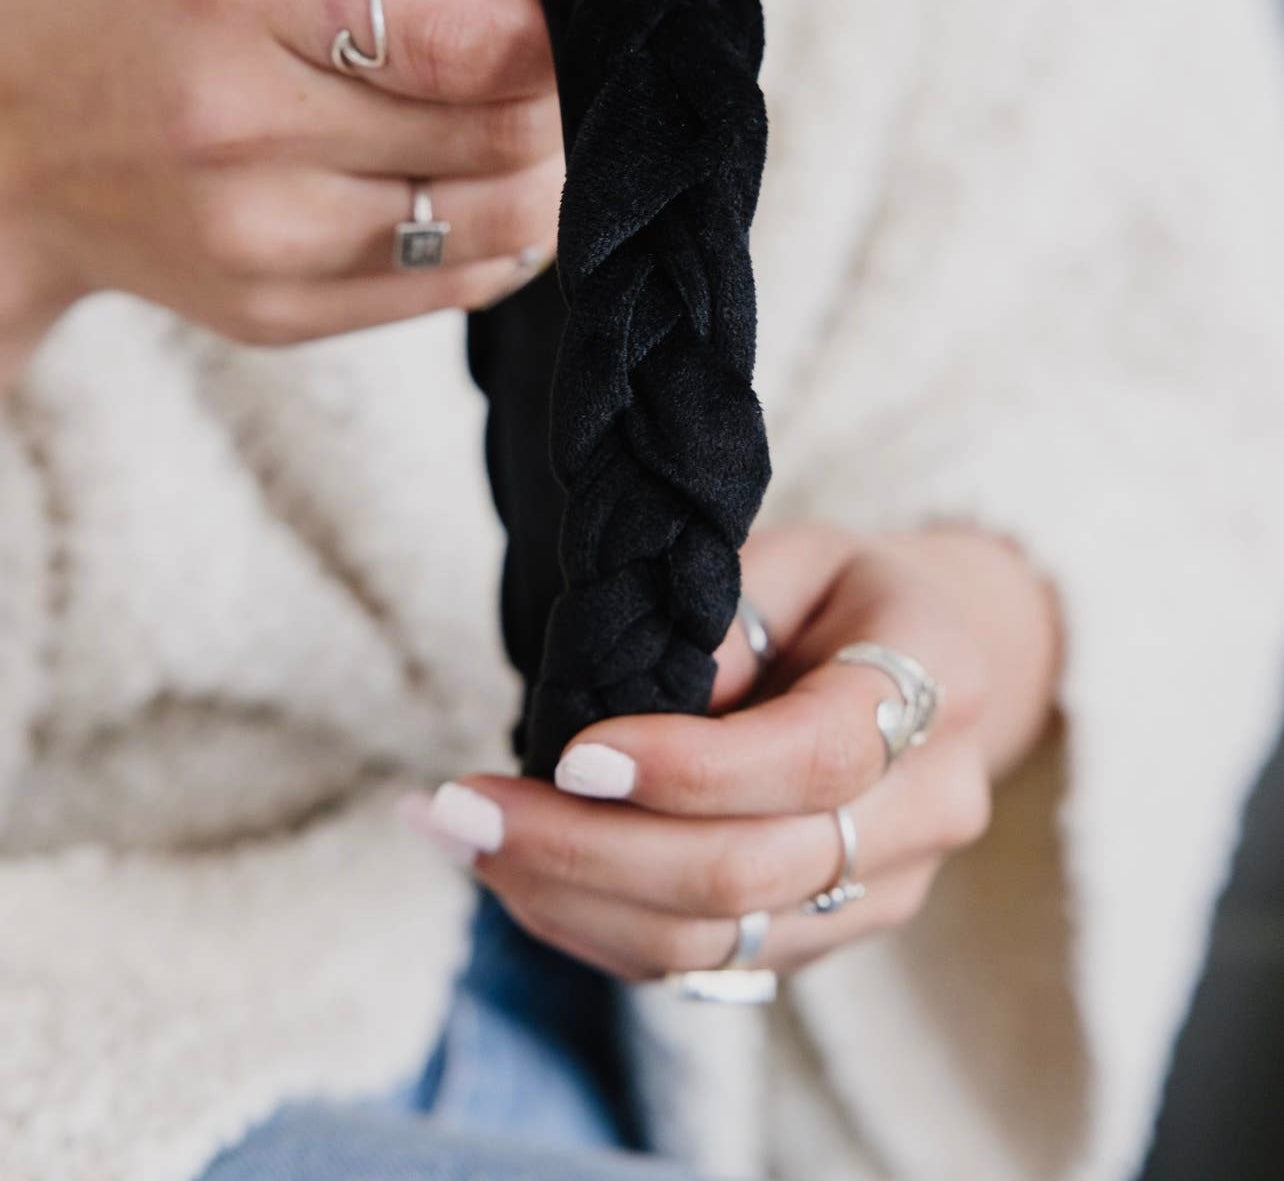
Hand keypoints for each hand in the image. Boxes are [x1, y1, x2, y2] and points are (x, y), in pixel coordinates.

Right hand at [0, 0, 613, 368]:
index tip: (576, 12)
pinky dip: (501, 241)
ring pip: (493, 224)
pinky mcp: (276, 313)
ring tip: (532, 131)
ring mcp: (260, 235)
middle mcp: (245, 121)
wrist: (17, 142)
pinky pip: (449, 290)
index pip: (474, 40)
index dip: (563, 33)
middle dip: (564, 101)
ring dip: (548, 177)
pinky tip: (484, 193)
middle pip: (499, 135)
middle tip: (562, 71)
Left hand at [403, 522, 1060, 979]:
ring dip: (567, 901)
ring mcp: (883, 894)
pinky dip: (593, 928)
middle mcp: (926, 811)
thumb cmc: (851, 596)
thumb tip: (631, 701)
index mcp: (936, 686)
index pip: (813, 758)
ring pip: (713, 941)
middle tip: (458, 807)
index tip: (570, 755)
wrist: (941, 670)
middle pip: (747, 872)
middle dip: (583, 850)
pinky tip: (514, 873)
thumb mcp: (797, 554)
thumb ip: (727, 612)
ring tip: (458, 839)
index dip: (686, 769)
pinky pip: (702, 964)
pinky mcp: (826, 938)